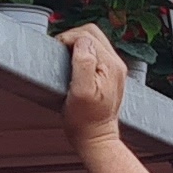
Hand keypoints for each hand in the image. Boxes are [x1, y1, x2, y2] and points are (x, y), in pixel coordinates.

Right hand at [56, 23, 126, 147]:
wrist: (96, 139)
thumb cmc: (85, 120)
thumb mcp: (80, 91)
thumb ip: (83, 63)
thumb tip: (81, 41)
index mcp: (111, 65)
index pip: (87, 35)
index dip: (67, 38)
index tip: (56, 50)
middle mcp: (116, 64)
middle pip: (92, 33)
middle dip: (72, 38)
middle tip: (58, 52)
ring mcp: (114, 69)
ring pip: (94, 42)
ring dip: (77, 45)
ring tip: (65, 59)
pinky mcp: (109, 75)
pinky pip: (95, 54)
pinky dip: (82, 54)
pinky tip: (73, 66)